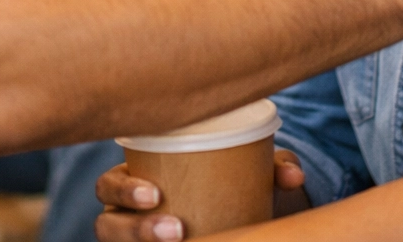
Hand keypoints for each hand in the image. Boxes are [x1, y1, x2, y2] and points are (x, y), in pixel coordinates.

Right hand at [95, 151, 306, 241]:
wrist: (242, 214)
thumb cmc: (229, 181)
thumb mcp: (248, 171)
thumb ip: (270, 167)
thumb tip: (294, 175)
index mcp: (136, 178)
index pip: (109, 185)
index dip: (122, 190)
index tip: (154, 195)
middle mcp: (125, 214)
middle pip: (108, 224)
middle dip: (134, 228)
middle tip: (176, 229)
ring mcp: (134, 238)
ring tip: (179, 241)